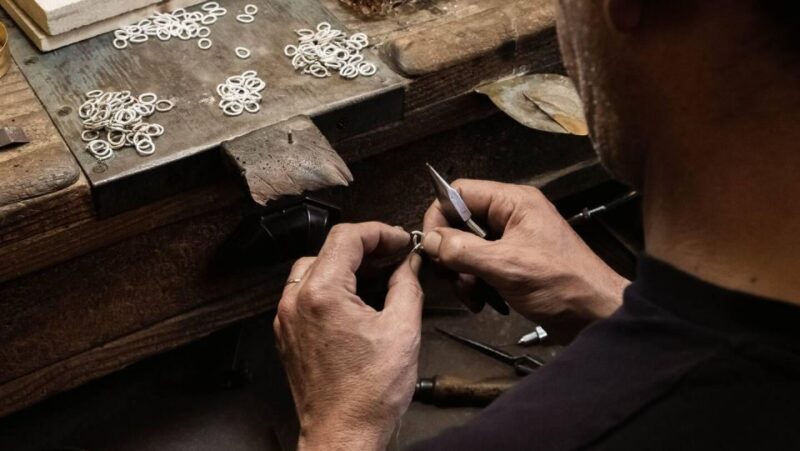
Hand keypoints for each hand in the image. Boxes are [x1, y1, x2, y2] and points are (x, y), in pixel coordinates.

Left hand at [274, 222, 423, 450]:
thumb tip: (409, 265)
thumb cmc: (368, 394)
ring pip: (314, 270)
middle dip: (364, 248)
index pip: (347, 237)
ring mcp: (288, 319)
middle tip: (394, 256)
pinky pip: (306, 295)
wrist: (343, 434)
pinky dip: (331, 287)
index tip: (400, 241)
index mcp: (322, 293)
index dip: (379, 232)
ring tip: (378, 275)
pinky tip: (357, 300)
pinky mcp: (289, 335)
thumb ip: (407, 285)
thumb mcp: (403, 330)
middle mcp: (296, 301)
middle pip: (328, 250)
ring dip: (346, 266)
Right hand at [423, 180, 628, 319]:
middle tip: (452, 277)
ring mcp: (512, 240)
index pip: (459, 192)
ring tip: (472, 295)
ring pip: (467, 248)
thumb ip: (462, 250)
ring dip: (462, 274)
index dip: (439, 216)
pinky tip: (482, 301)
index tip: (430, 246)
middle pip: (460, 222)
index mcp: (513, 202)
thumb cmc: (561, 284)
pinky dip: (475, 284)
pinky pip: (480, 266)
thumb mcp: (504, 265)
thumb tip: (428, 239)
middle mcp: (511, 215)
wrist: (595, 316)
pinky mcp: (513, 263)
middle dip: (451, 253)